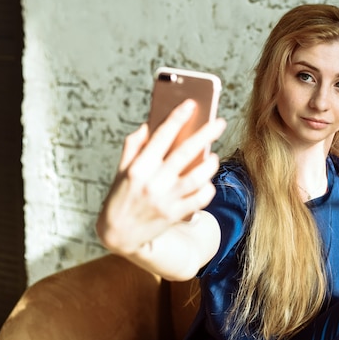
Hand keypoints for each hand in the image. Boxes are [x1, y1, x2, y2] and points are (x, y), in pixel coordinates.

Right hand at [96, 100, 226, 253]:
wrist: (119, 235)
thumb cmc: (121, 197)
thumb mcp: (121, 170)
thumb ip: (133, 147)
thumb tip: (148, 125)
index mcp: (138, 167)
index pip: (161, 136)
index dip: (177, 118)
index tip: (191, 104)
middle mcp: (153, 182)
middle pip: (185, 152)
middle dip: (205, 134)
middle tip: (220, 122)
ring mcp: (165, 200)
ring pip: (198, 177)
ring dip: (210, 164)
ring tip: (213, 156)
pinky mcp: (175, 215)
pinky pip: (200, 199)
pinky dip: (208, 188)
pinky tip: (207, 181)